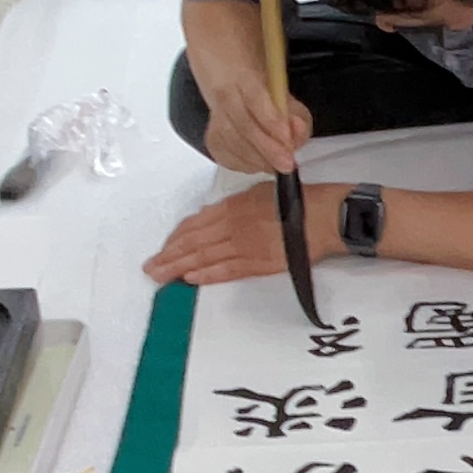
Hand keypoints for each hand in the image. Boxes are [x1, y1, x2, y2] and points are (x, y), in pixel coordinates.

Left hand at [144, 180, 338, 289]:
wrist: (322, 215)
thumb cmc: (294, 200)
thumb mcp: (257, 193)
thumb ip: (233, 206)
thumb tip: (210, 218)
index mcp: (232, 207)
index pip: (194, 225)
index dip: (175, 238)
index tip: (163, 249)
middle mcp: (233, 226)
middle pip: (192, 243)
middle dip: (168, 256)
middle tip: (150, 268)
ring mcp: (244, 246)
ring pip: (204, 258)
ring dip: (179, 268)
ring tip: (161, 277)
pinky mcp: (259, 263)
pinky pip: (227, 270)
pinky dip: (207, 275)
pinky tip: (190, 280)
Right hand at [200, 63, 313, 178]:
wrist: (229, 79)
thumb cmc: (260, 84)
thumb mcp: (286, 92)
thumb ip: (295, 112)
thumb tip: (297, 132)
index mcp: (244, 77)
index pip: (255, 99)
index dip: (271, 121)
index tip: (288, 140)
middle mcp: (225, 96)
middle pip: (243, 125)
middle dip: (267, 149)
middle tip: (286, 164)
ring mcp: (214, 118)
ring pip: (233, 143)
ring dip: (257, 159)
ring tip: (277, 166)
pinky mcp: (212, 138)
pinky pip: (226, 156)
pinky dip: (245, 164)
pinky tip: (259, 164)